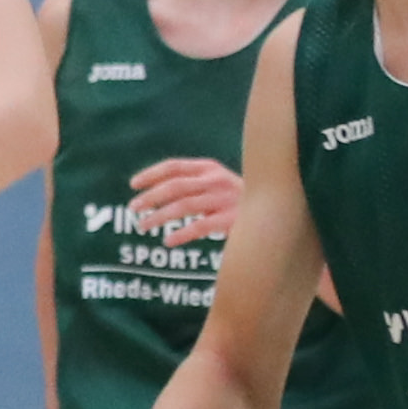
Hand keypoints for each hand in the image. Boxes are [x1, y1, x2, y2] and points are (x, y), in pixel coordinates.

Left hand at [123, 155, 243, 242]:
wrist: (275, 211)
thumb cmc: (236, 199)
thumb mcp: (215, 183)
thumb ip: (191, 183)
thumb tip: (153, 193)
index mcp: (209, 168)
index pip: (174, 167)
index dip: (151, 174)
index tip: (133, 184)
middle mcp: (216, 180)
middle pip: (175, 186)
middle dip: (150, 197)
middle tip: (132, 208)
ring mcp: (225, 199)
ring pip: (184, 206)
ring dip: (159, 216)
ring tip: (142, 226)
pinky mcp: (233, 219)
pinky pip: (200, 227)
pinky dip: (181, 234)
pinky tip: (168, 241)